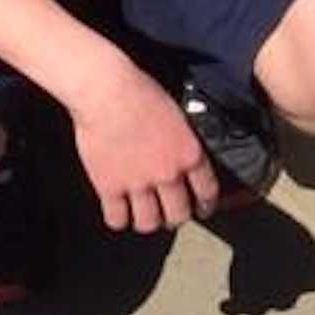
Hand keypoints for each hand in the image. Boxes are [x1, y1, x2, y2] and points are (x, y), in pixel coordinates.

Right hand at [59, 49, 218, 232]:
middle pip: (178, 215)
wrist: (107, 92)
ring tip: (142, 214)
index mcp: (189, 154)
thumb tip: (181, 156)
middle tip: (169, 214)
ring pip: (148, 223)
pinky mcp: (109, 187)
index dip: (206, 206)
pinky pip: (117, 219)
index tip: (202, 209)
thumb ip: (182, 142)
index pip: (207, 192)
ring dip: (147, 221)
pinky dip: (118, 218)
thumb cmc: (141, 92)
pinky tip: (118, 211)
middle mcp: (168, 174)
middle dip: (175, 218)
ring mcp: (138, 184)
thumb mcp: (176, 116)